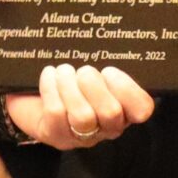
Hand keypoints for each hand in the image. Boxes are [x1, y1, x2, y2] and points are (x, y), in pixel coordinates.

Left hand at [4, 64, 154, 149]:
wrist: (35, 95)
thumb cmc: (73, 81)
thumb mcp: (95, 71)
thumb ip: (108, 66)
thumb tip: (113, 42)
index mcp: (124, 108)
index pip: (142, 108)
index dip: (127, 89)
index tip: (109, 71)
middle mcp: (107, 127)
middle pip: (111, 113)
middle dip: (94, 85)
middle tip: (82, 71)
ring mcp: (82, 136)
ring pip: (83, 117)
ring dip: (70, 86)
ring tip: (63, 72)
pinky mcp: (56, 136)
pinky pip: (57, 113)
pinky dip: (51, 88)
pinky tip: (49, 75)